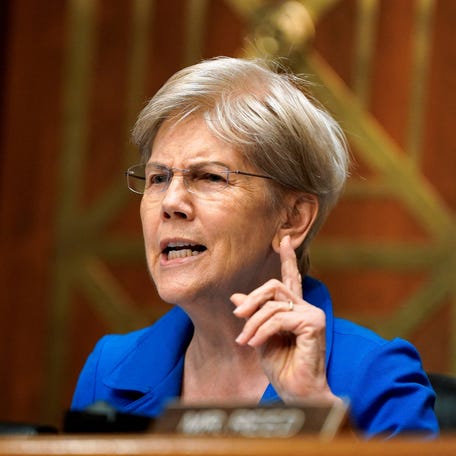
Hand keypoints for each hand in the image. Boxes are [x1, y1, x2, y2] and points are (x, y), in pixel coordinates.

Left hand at [231, 235, 338, 404]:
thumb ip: (253, 316)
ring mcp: (312, 313)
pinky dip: (262, 331)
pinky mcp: (314, 323)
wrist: (296, 392)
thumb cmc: (281, 368)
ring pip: (272, 305)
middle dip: (252, 299)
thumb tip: (235, 297)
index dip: (288, 258)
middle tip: (237, 314)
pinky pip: (279, 318)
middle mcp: (305, 307)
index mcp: (294, 309)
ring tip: (245, 341)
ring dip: (253, 323)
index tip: (284, 238)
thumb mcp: (259, 337)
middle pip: (273, 286)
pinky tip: (255, 344)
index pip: (290, 278)